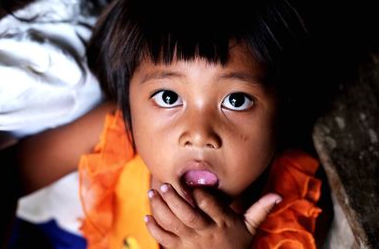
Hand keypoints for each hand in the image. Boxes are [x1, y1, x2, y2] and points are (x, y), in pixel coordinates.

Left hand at [145, 183, 280, 248]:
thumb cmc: (237, 244)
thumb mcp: (250, 228)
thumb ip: (260, 210)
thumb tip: (279, 195)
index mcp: (222, 224)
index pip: (210, 206)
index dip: (200, 194)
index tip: (191, 184)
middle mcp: (205, 233)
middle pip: (187, 215)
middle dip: (174, 199)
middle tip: (164, 185)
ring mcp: (190, 243)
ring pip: (173, 225)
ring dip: (160, 209)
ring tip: (153, 192)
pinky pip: (164, 239)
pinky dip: (154, 229)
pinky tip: (148, 216)